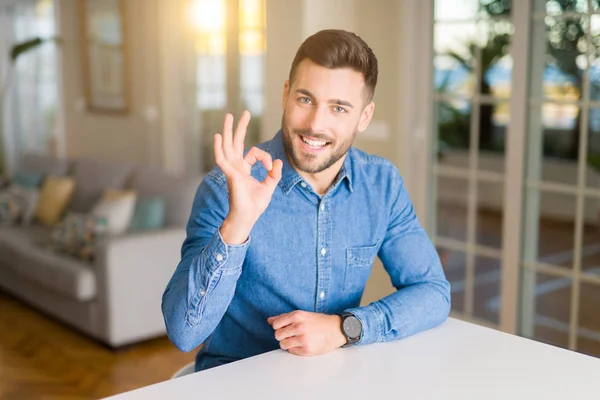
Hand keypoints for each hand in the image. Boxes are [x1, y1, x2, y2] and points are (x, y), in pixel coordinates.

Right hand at [214, 111, 282, 243]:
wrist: (247, 218)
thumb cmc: (254, 205)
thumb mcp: (269, 187)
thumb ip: (274, 174)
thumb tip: (277, 160)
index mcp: (243, 169)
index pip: (254, 153)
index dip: (265, 157)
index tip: (271, 166)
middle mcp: (236, 167)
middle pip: (236, 142)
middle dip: (240, 127)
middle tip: (245, 112)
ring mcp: (231, 170)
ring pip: (228, 146)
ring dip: (228, 131)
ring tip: (228, 116)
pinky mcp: (231, 175)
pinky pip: (222, 159)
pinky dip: (219, 148)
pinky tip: (218, 137)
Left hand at [267, 310, 346, 355]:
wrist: (336, 329)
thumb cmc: (319, 322)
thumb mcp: (302, 315)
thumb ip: (284, 317)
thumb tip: (269, 320)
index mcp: (297, 316)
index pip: (276, 324)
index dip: (278, 327)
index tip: (284, 328)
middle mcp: (299, 327)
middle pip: (278, 335)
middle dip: (282, 336)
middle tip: (291, 335)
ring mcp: (303, 339)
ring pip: (283, 345)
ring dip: (288, 343)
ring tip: (297, 340)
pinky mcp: (307, 350)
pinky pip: (292, 351)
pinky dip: (295, 349)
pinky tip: (303, 344)